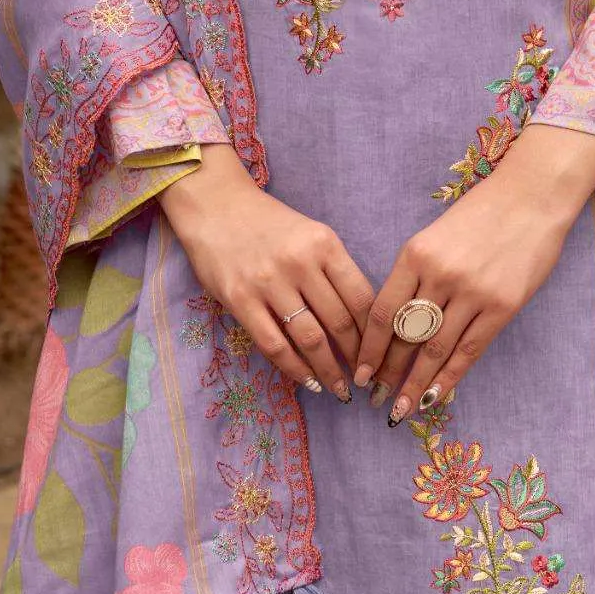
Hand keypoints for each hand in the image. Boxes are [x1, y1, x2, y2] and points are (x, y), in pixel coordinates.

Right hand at [157, 143, 372, 400]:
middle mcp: (299, 262)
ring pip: (310, 338)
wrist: (213, 204)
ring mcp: (267, 282)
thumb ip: (333, 270)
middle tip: (365, 380)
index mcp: (324, 243)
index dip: (376, 334)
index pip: (362, 299)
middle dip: (357, 358)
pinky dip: (294, 369)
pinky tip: (307, 381)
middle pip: (340, 322)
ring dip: (329, 371)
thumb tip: (361, 322)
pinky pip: (274, 344)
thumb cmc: (267, 222)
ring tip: (339, 389)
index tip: (381, 355)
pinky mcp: (239, 299)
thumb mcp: (310, 234)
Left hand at [354, 121, 594, 421]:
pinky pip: (470, 350)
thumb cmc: (477, 217)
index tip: (358, 374)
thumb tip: (394, 325)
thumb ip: (414, 277)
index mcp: (413, 255)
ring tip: (401, 409)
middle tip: (374, 402)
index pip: (381, 312)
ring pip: (436, 349)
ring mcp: (472, 292)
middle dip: (387, 373)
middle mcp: (439, 275)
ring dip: (416, 383)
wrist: (530, 200)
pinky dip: (451, 376)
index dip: (367, 348)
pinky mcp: (503, 306)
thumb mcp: (432, 238)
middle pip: (405, 336)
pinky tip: (437, 395)